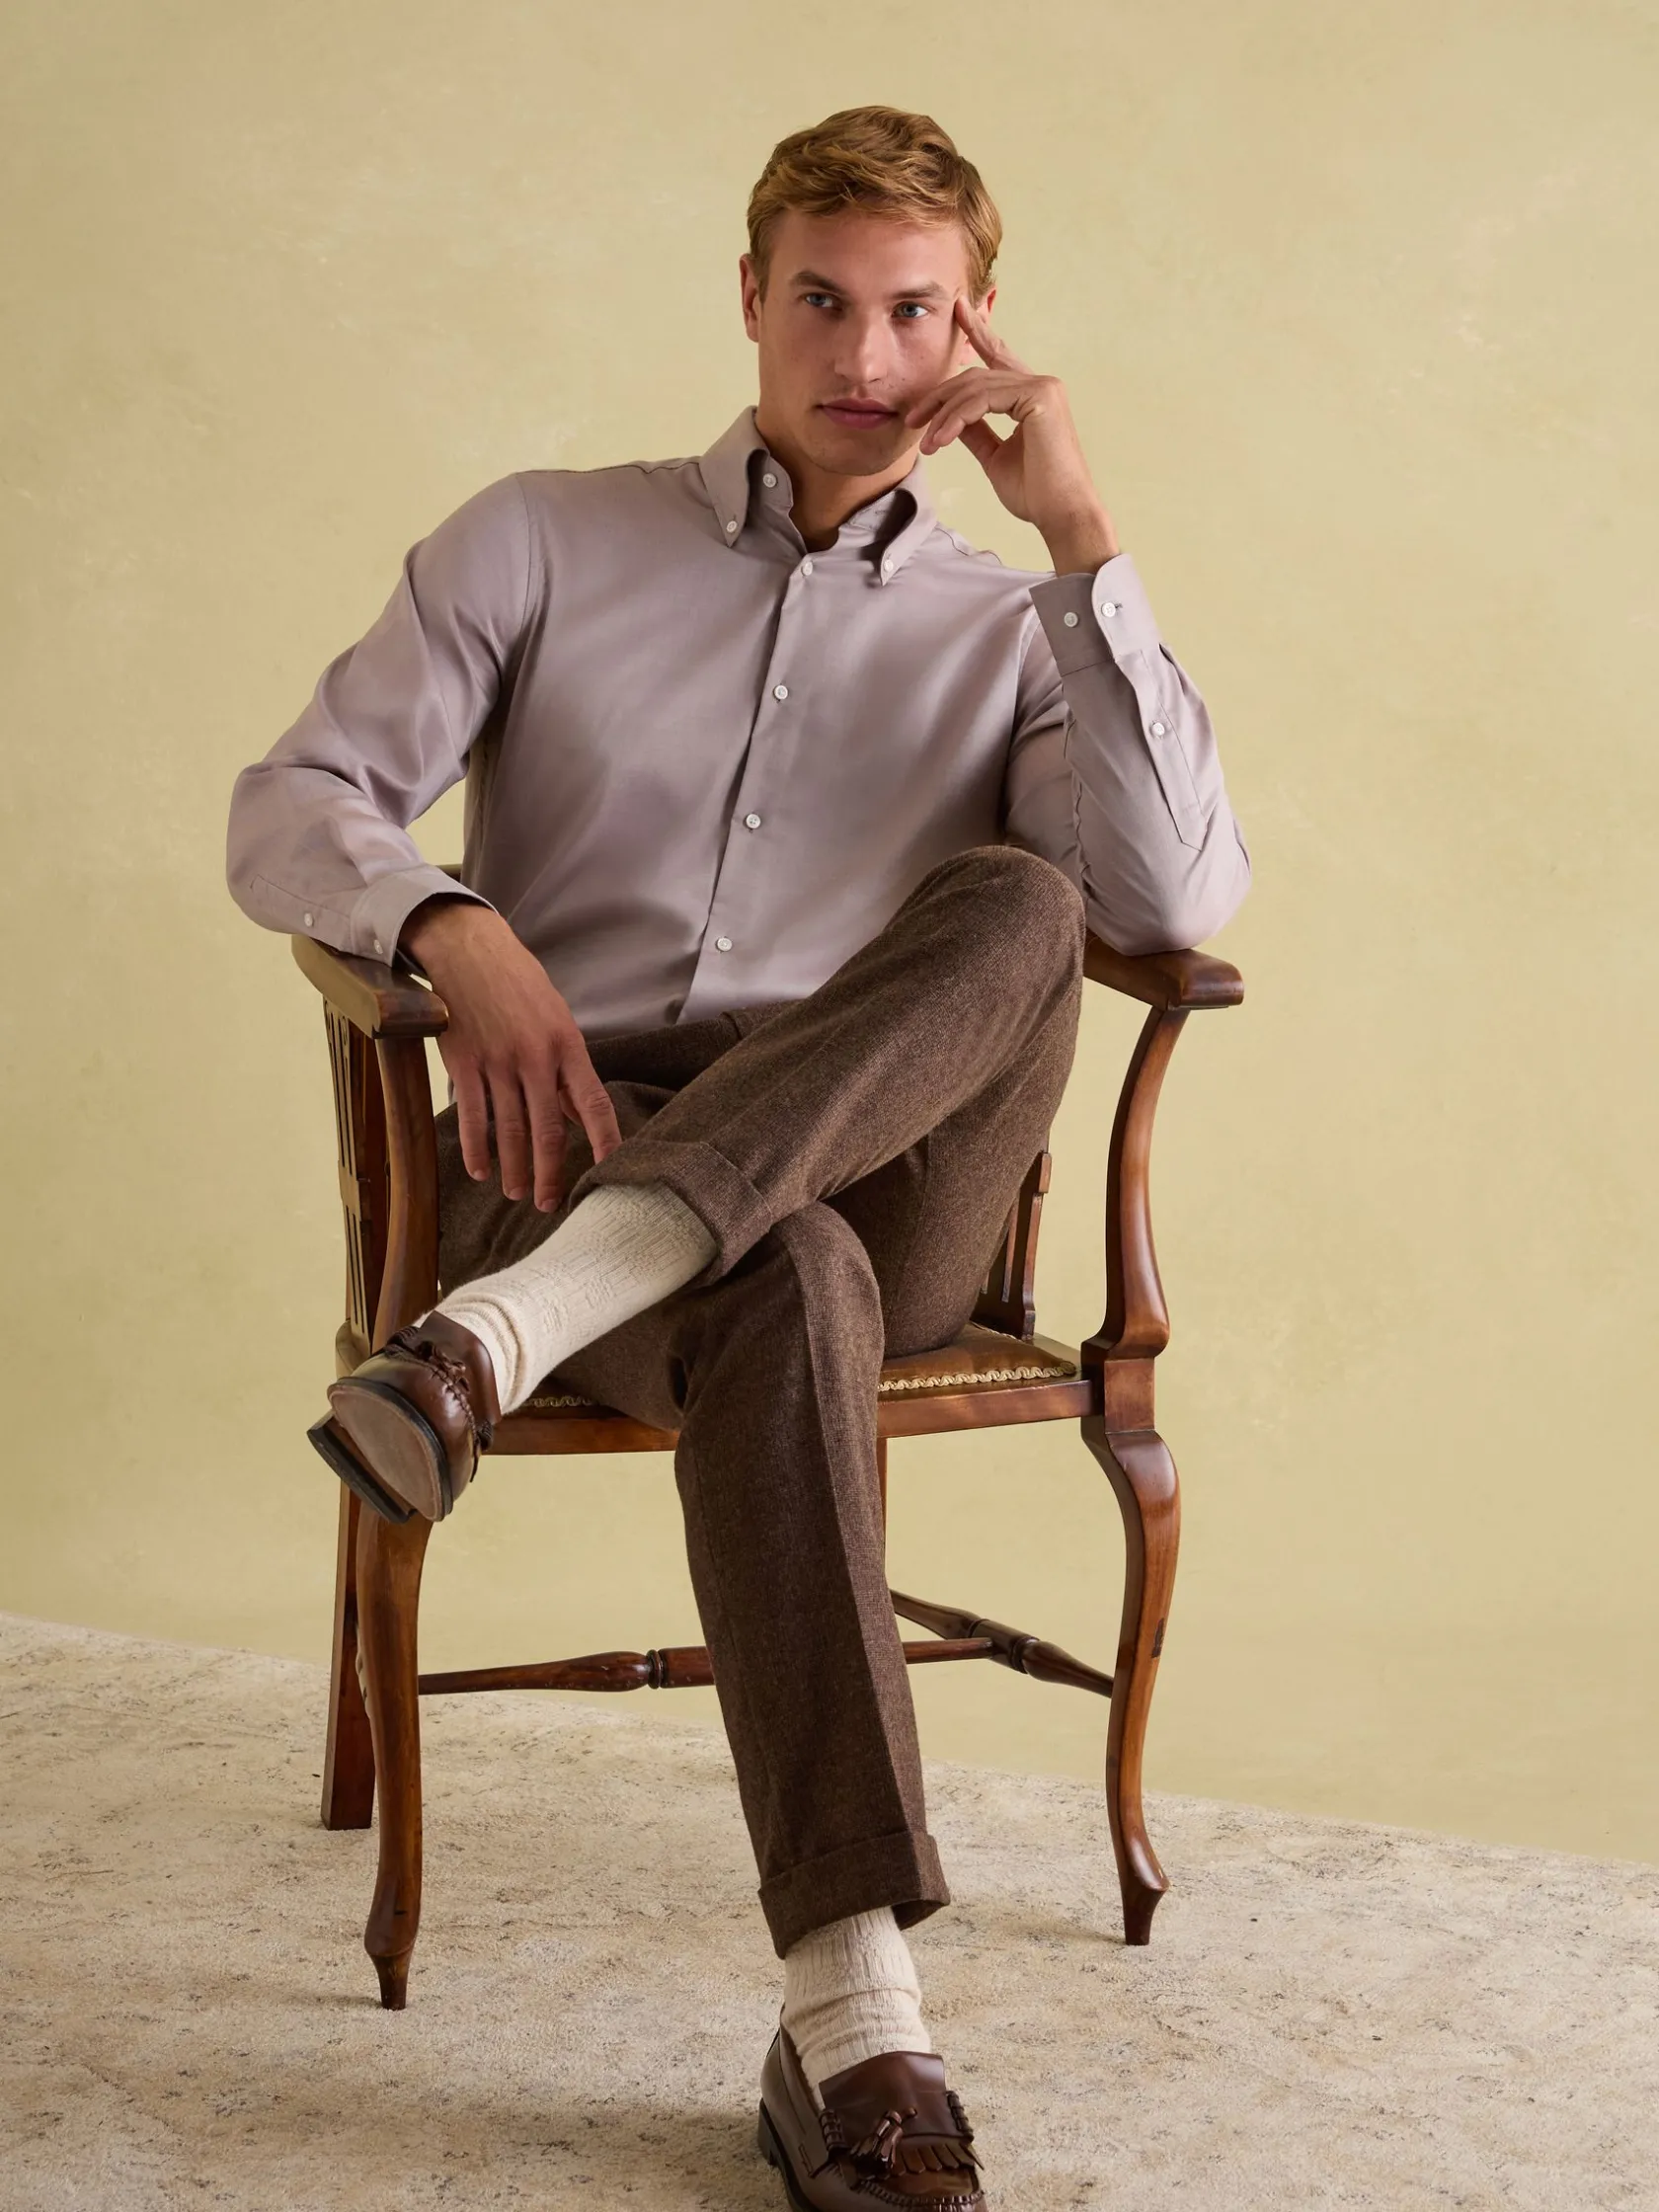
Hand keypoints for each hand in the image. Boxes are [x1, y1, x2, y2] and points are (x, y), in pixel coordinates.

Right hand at [400, 898, 621, 1211]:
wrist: (467, 947)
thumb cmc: (517, 982)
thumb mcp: (555, 1018)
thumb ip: (567, 1069)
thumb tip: (579, 1115)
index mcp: (567, 1045)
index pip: (593, 1103)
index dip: (606, 1141)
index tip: (612, 1172)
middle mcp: (535, 1056)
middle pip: (547, 1128)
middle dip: (550, 1172)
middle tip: (550, 1204)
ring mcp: (497, 1060)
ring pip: (509, 1129)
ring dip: (514, 1168)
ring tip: (518, 1193)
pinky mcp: (463, 1062)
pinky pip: (472, 1115)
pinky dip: (476, 1148)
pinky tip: (481, 1170)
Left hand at [906, 299, 1120, 574]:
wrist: (1061, 515)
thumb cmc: (1035, 493)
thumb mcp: (994, 457)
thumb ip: (975, 431)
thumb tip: (951, 418)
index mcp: (1033, 395)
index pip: (998, 358)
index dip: (979, 332)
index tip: (958, 309)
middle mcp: (1040, 384)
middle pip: (976, 377)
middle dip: (939, 396)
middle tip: (912, 419)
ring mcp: (1042, 386)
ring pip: (975, 388)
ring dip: (942, 416)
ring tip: (926, 443)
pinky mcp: (1040, 396)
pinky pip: (983, 400)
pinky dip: (956, 419)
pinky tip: (941, 439)